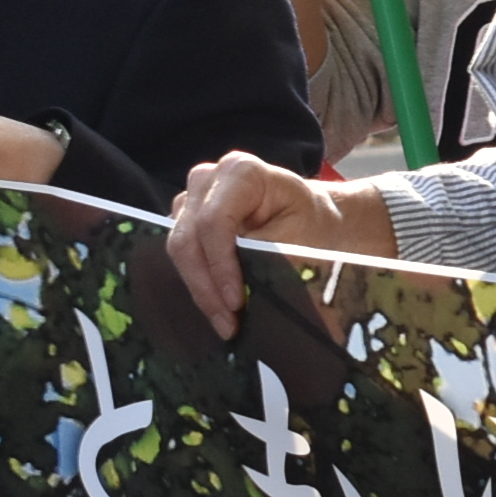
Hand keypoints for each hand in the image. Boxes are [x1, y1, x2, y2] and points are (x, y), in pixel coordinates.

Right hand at [165, 152, 396, 336]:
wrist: (315, 219)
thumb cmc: (313, 225)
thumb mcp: (299, 241)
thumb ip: (266, 261)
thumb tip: (242, 296)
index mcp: (240, 172)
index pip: (214, 221)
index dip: (220, 265)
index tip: (236, 302)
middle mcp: (209, 179)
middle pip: (189, 238)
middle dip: (206, 286)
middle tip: (228, 324)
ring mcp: (193, 199)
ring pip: (180, 250)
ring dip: (201, 290)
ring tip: (226, 323)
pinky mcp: (187, 221)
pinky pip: (184, 256)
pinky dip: (200, 284)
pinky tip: (218, 309)